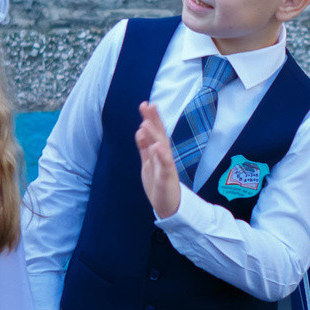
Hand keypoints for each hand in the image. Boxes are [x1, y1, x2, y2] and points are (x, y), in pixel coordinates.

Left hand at [134, 100, 183, 220]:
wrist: (169, 205)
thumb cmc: (158, 183)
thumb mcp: (148, 162)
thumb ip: (144, 147)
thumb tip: (140, 129)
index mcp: (158, 152)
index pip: (155, 132)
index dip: (151, 118)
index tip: (145, 104)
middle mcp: (164, 156)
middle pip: (160, 135)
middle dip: (154, 120)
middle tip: (148, 105)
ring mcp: (166, 166)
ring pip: (162, 148)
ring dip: (155, 135)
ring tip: (147, 123)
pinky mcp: (167, 178)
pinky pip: (165, 165)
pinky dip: (162, 155)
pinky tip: (157, 146)